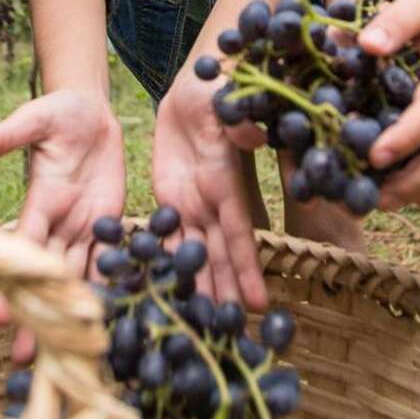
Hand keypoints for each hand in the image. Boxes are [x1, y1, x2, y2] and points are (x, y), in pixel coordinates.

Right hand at [0, 88, 124, 360]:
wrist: (91, 111)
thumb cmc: (57, 113)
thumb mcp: (32, 119)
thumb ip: (3, 136)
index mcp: (38, 203)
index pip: (22, 248)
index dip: (13, 280)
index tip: (0, 315)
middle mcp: (57, 223)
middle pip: (45, 275)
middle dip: (36, 314)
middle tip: (26, 357)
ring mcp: (82, 226)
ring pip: (74, 275)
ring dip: (69, 311)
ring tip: (64, 352)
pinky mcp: (106, 222)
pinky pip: (108, 256)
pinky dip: (109, 284)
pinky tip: (110, 316)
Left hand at [152, 70, 267, 309]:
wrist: (197, 84)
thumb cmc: (220, 86)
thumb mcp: (229, 98)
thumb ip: (238, 120)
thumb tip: (252, 133)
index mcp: (226, 181)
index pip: (239, 232)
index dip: (247, 268)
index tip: (258, 304)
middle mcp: (212, 201)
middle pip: (218, 255)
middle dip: (223, 293)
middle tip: (226, 335)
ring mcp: (191, 202)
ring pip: (193, 253)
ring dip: (197, 288)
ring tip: (198, 325)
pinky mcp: (170, 197)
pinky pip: (167, 234)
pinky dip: (166, 262)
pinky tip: (162, 291)